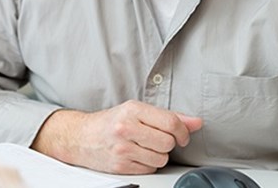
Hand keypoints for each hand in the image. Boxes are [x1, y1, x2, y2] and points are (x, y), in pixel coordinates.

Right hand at [31, 100, 202, 173]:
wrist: (81, 137)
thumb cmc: (111, 122)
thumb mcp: (137, 111)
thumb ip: (169, 116)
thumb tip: (196, 122)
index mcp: (133, 110)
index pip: (171, 122)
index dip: (182, 131)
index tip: (182, 135)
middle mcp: (126, 128)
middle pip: (168, 143)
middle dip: (167, 143)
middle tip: (156, 138)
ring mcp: (122, 148)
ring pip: (161, 159)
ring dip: (158, 155)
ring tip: (144, 146)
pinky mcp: (120, 166)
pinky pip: (150, 169)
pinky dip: (147, 164)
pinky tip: (136, 155)